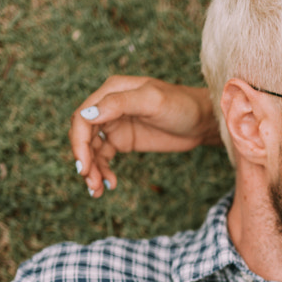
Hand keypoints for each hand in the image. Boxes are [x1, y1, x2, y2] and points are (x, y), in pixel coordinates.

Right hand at [69, 75, 220, 196]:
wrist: (202, 121)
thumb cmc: (181, 104)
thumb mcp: (152, 100)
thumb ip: (118, 104)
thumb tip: (87, 115)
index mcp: (111, 91)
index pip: (82, 117)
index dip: (78, 142)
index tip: (84, 165)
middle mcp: (108, 107)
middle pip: (84, 135)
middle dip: (84, 160)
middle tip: (91, 182)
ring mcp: (115, 124)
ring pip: (92, 149)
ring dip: (92, 169)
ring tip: (98, 190)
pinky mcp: (123, 140)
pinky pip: (104, 157)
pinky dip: (103, 170)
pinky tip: (110, 184)